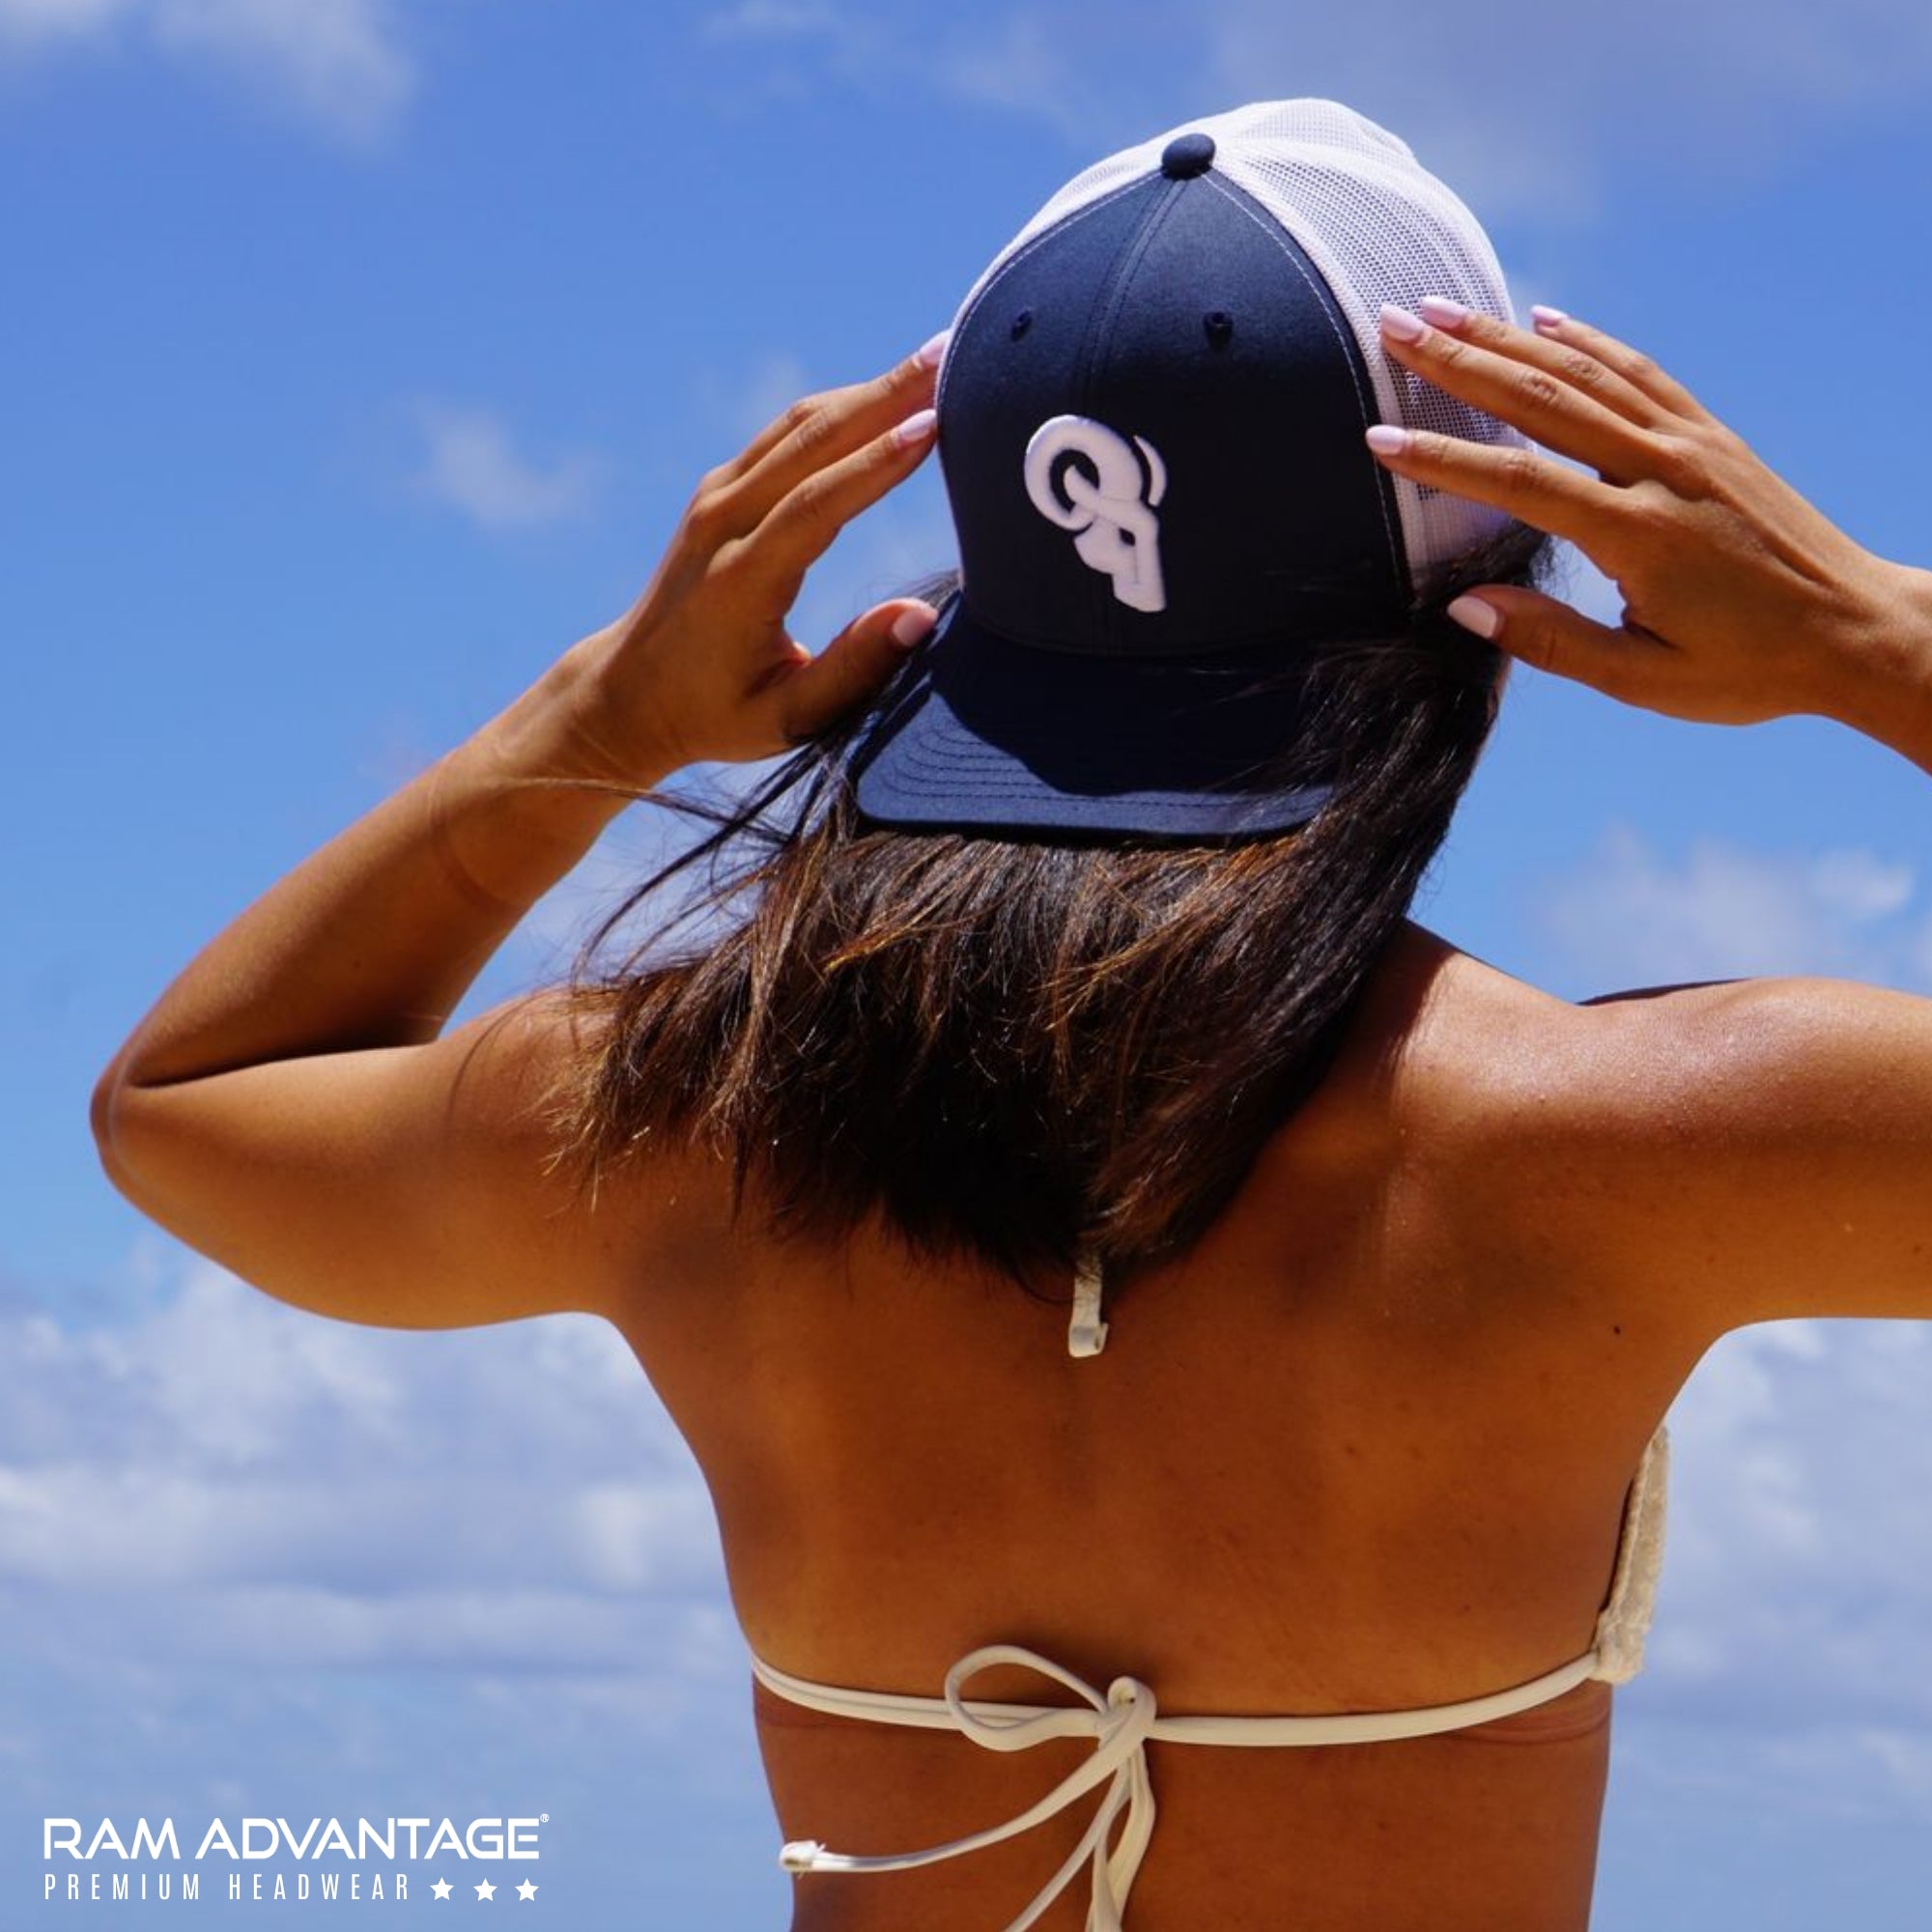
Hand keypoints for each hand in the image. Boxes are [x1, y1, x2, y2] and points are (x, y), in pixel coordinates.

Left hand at [564, 340, 945, 780]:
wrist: (629, 694)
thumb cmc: (717, 715)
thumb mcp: (786, 719)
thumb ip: (853, 670)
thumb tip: (920, 617)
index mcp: (740, 580)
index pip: (816, 505)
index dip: (877, 465)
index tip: (935, 423)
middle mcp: (723, 524)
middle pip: (810, 442)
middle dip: (885, 394)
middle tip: (950, 353)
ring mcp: (716, 498)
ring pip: (800, 426)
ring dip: (869, 389)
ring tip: (935, 359)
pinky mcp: (720, 489)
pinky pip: (787, 433)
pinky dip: (842, 407)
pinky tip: (889, 392)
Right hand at [1364, 300, 1913, 726]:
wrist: (1857, 630)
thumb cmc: (1748, 668)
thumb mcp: (1643, 679)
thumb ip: (1550, 642)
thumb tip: (1466, 605)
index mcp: (1638, 535)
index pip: (1520, 482)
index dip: (1443, 459)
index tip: (1379, 439)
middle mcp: (1663, 471)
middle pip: (1544, 399)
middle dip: (1460, 360)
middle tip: (1395, 326)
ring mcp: (1692, 444)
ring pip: (1586, 372)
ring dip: (1508, 336)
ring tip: (1444, 310)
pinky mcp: (1713, 436)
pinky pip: (1639, 372)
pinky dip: (1587, 340)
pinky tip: (1544, 319)